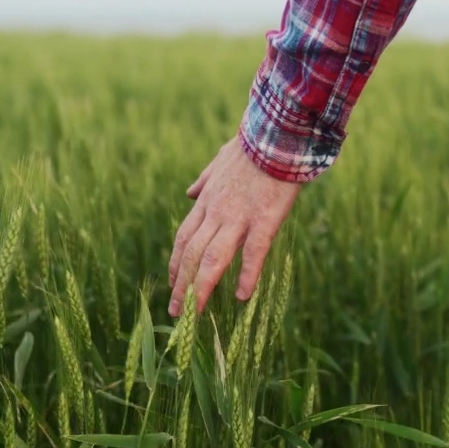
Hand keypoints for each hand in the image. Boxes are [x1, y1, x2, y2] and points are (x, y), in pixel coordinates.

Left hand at [168, 136, 301, 315]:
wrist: (276, 134)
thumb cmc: (252, 146)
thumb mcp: (219, 160)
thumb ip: (203, 179)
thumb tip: (189, 193)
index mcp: (207, 201)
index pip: (184, 238)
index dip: (176, 263)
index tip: (172, 283)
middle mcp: (216, 212)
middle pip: (192, 254)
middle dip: (182, 285)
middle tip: (176, 312)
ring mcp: (239, 217)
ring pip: (212, 258)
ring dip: (201, 288)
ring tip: (194, 314)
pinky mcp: (264, 219)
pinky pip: (252, 252)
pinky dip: (246, 274)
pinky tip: (242, 296)